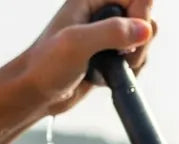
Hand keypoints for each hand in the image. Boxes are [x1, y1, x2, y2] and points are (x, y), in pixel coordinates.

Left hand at [18, 0, 156, 115]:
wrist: (33, 95)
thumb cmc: (44, 67)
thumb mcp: (76, 44)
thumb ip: (111, 32)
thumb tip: (144, 29)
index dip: (141, 16)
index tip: (132, 38)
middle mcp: (100, 14)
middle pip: (144, 17)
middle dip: (141, 41)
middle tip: (122, 57)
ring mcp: (105, 36)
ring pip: (142, 39)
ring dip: (136, 58)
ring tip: (112, 69)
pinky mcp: (109, 56)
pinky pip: (135, 58)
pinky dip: (131, 70)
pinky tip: (110, 77)